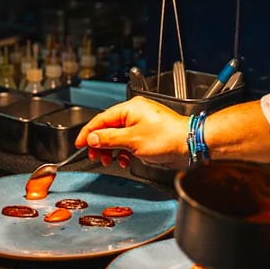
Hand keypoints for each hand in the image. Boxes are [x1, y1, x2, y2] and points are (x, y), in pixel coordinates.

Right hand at [74, 96, 189, 168]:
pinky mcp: (146, 135)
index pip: (101, 119)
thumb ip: (109, 139)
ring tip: (109, 159)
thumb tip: (93, 138)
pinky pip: (127, 142)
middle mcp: (134, 114)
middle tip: (94, 155)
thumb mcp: (132, 140)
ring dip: (111, 150)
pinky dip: (123, 152)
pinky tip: (124, 160)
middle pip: (108, 128)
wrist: (190, 143)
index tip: (79, 143)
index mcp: (130, 108)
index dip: (88, 132)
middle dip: (100, 143)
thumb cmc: (168, 137)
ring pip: (117, 137)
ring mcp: (140, 125)